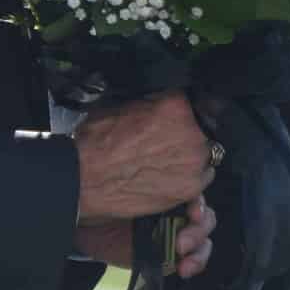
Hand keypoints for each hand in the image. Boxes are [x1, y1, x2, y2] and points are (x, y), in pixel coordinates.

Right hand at [73, 90, 211, 220]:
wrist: (83, 177)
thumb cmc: (96, 141)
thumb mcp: (125, 104)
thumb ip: (154, 104)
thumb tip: (163, 103)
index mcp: (176, 105)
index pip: (196, 102)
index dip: (186, 112)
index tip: (180, 118)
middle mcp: (192, 132)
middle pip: (204, 130)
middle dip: (190, 134)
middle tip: (167, 142)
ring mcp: (194, 161)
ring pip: (206, 155)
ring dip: (191, 157)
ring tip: (166, 162)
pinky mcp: (190, 188)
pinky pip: (201, 179)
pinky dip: (189, 178)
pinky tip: (168, 177)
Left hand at [74, 197, 216, 277]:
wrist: (83, 225)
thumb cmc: (101, 201)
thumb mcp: (125, 191)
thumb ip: (149, 187)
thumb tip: (171, 181)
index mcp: (169, 189)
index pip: (197, 192)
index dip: (199, 203)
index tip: (192, 211)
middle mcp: (174, 208)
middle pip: (205, 216)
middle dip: (198, 230)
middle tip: (181, 242)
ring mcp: (173, 232)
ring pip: (203, 237)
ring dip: (199, 248)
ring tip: (183, 256)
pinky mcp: (169, 255)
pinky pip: (194, 258)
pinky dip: (196, 262)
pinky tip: (185, 268)